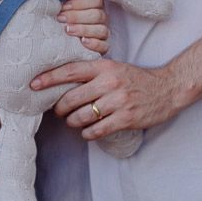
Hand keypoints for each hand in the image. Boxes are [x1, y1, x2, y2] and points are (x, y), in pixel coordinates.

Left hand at [31, 58, 176, 138]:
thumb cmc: (136, 79)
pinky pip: (97, 130)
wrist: (168, 88)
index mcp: (104, 67)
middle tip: (58, 111)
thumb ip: (92, 72)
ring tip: (73, 121)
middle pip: (72, 98)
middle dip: (59, 108)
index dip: (49, 78)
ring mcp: (118, 101)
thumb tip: (63, 82)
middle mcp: (109, 82)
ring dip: (72, 122)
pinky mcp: (126, 118)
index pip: (70, 71)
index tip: (33, 84)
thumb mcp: (114, 68)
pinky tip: (87, 131)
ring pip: (82, 116)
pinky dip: (87, 133)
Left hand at [57, 0, 108, 53]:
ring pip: (101, 30)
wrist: (58, 39)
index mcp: (94, 4)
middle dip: (77, 17)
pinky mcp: (103, 47)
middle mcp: (101, 17)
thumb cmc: (61, 18)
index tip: (63, 7)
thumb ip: (62, 0)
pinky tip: (82, 41)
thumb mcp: (62, 8)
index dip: (79, 3)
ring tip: (67, 30)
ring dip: (83, 29)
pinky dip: (94, 43)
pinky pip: (104, 46)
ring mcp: (103, 32)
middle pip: (97, 15)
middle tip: (61, 18)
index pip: (95, 0)